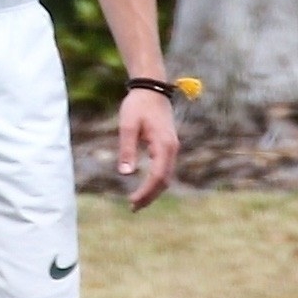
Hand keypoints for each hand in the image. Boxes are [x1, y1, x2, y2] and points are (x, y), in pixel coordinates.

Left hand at [117, 88, 179, 210]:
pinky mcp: (168, 146)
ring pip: (166, 176)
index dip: (145, 192)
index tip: (132, 202)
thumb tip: (125, 174)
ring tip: (137, 202)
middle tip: (133, 208)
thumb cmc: (138, 105)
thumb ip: (126, 149)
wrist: (152, 88)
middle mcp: (172, 149)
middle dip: (150, 196)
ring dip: (153, 190)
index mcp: (163, 145)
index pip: (157, 176)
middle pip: (164, 180)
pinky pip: (165, 169)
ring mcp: (172, 148)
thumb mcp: (128, 125)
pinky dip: (156, 181)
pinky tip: (145, 187)